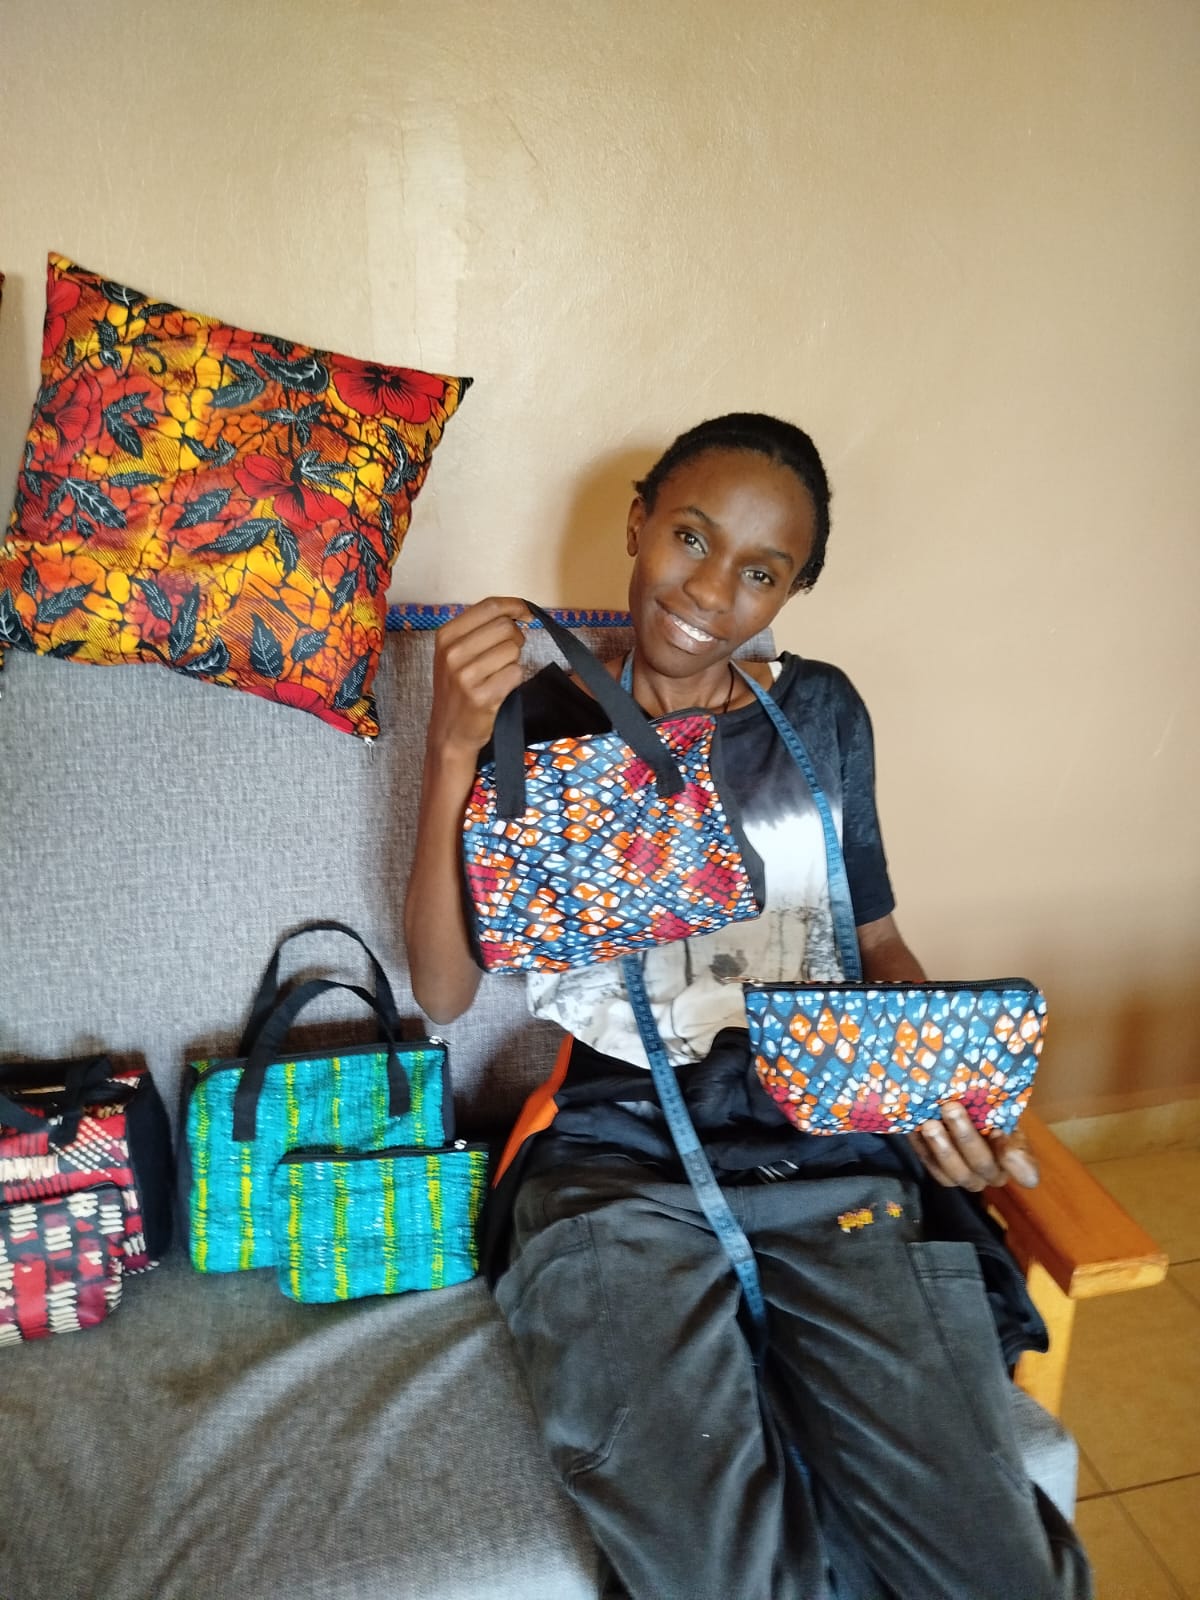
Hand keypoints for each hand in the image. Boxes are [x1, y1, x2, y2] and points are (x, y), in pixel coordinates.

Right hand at [428, 596, 530, 758]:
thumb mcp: (455, 653)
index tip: (526, 613)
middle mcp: (452, 653)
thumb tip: (517, 610)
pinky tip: (500, 688)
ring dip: (513, 661)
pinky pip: (516, 673)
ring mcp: (465, 675)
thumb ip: (480, 629)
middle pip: (505, 626)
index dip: (514, 606)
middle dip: (515, 638)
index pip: (489, 606)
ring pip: (513, 650)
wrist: (449, 732)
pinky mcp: (481, 696)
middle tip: (508, 654)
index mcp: (446, 636)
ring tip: (497, 674)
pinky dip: (514, 680)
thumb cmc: (457, 690)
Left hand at [907, 1101, 1038, 1191]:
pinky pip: (931, 1166)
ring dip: (941, 1149)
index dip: (1017, 1162)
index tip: (1003, 1138)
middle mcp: (992, 1174)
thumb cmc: (986, 1106)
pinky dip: (921, 1148)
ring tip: (929, 1124)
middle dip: (965, 1137)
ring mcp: (966, 1177)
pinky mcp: (942, 1173)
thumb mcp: (999, 1102)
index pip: (1026, 1170)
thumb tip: (996, 1126)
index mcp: (1016, 1156)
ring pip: (954, 1173)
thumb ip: (1002, 1110)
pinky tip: (914, 1129)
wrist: (962, 1108)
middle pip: (981, 1164)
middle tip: (951, 1108)